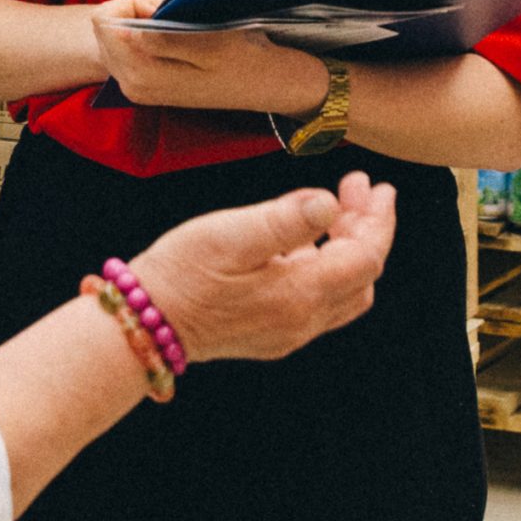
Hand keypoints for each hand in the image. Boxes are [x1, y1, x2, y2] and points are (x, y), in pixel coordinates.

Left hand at [92, 0, 323, 114]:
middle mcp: (133, 84)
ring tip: (176, 21)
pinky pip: (127, 48)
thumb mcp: (211, 43)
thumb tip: (131, 24)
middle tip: (172, 10)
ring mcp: (137, 86)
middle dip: (132, 10)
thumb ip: (166, 36)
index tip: (165, 3)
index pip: (106, 21)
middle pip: (104, 27)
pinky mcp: (145, 83)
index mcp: (144, 73)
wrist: (266, 85)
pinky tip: (173, 33)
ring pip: (113, 36)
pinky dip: (144, 33)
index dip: (133, 2)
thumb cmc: (245, 59)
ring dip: (138, 20)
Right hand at [129, 171, 395, 362]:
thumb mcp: (230, 234)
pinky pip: (320, 302)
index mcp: (300, 294)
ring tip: (336, 209)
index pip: (367, 256)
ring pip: (345, 291)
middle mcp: (303, 320)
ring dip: (350, 248)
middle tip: (357, 188)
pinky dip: (327, 267)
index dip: (377, 218)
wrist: (143, 327)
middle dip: (367, 228)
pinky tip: (304, 243)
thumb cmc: (181, 273)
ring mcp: (288, 333)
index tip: (374, 185)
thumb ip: (286, 218)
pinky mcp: (272, 335)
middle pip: (362, 274)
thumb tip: (330, 203)